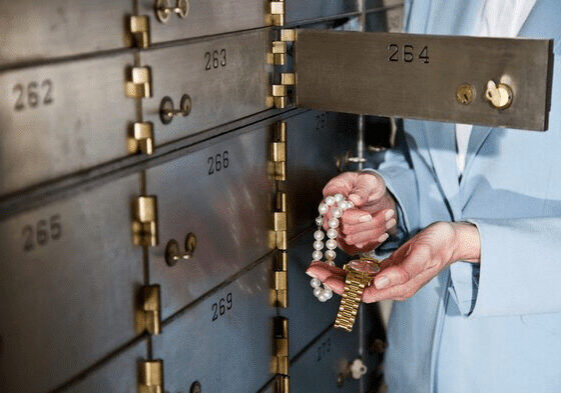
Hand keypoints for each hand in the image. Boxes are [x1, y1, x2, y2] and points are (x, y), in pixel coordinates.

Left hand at [306, 221, 480, 302]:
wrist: (453, 240)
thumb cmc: (439, 244)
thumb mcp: (422, 253)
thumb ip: (402, 271)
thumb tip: (378, 284)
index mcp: (399, 286)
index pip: (362, 292)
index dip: (340, 286)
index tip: (322, 276)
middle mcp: (393, 286)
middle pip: (356, 289)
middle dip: (332, 280)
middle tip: (313, 268)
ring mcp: (391, 279)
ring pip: (359, 282)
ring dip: (338, 275)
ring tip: (319, 266)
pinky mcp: (391, 270)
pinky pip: (366, 274)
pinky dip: (350, 270)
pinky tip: (339, 265)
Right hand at [322, 171, 396, 252]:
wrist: (371, 193)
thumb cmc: (367, 183)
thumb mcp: (368, 180)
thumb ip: (362, 189)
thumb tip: (354, 200)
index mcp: (331, 194)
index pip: (335, 211)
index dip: (352, 217)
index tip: (369, 215)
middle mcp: (330, 213)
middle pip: (344, 228)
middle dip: (370, 224)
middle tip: (389, 213)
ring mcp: (336, 228)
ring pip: (351, 239)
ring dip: (374, 233)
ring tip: (390, 219)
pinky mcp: (344, 239)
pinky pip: (355, 248)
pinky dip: (372, 243)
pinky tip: (384, 233)